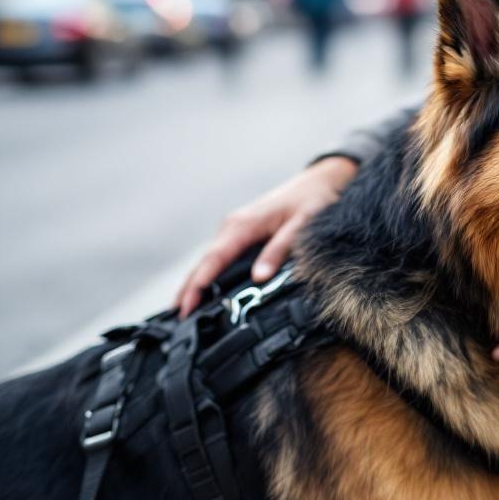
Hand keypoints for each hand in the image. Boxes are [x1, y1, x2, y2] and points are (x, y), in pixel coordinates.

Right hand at [174, 155, 357, 315]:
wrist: (319, 180)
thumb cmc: (312, 200)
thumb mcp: (301, 226)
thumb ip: (279, 250)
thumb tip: (260, 277)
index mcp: (243, 224)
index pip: (214, 259)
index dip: (198, 285)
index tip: (187, 306)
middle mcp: (233, 225)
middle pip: (204, 262)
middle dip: (189, 289)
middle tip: (179, 319)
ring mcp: (235, 228)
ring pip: (208, 259)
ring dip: (195, 283)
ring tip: (184, 311)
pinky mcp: (241, 231)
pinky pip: (219, 255)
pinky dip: (207, 273)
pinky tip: (204, 290)